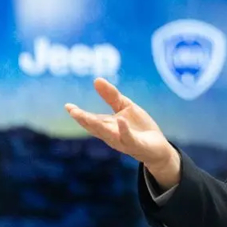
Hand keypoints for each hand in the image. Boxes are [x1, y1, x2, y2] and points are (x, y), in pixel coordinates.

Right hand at [65, 78, 180, 187]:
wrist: (158, 147)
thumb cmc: (139, 127)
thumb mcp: (125, 107)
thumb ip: (111, 96)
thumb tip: (96, 79)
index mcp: (107, 126)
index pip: (91, 120)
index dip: (79, 114)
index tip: (68, 106)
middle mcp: (111, 135)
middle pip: (95, 128)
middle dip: (84, 120)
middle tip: (72, 111)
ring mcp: (123, 141)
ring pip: (108, 134)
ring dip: (97, 125)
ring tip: (86, 116)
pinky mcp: (136, 144)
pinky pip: (128, 137)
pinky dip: (123, 129)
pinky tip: (121, 120)